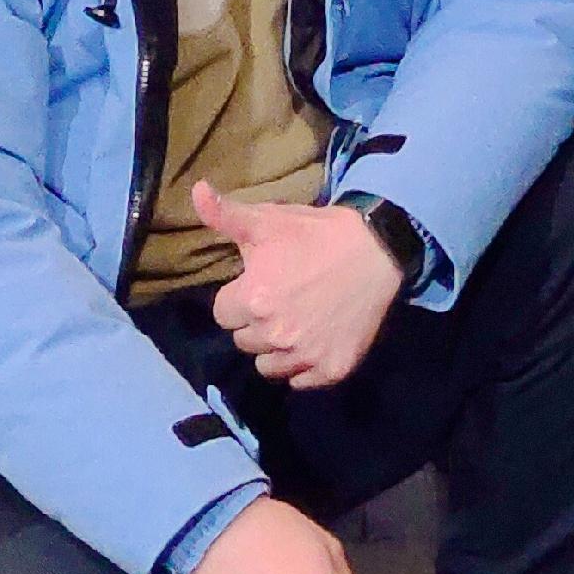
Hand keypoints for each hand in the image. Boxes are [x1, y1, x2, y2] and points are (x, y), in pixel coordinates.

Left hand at [193, 182, 404, 389]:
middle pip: (243, 341)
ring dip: (275, 350)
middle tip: (280, 302)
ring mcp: (304, 356)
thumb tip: (195, 190)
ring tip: (295, 323)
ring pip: (268, 367)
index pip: (222, 314)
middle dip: (255, 324)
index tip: (258, 285)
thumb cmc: (317, 234)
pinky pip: (300, 382)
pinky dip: (304, 367)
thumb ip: (226, 214)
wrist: (377, 251)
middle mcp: (274, 335)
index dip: (238, 298)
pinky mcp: (331, 369)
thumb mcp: (269, 220)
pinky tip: (315, 340)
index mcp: (253, 300)